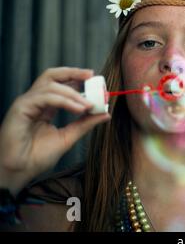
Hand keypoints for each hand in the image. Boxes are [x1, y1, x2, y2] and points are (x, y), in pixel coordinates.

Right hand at [0, 67, 110, 194]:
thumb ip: (85, 124)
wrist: (20, 170)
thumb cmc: (37, 157)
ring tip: (89, 105)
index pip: (61, 84)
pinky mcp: (21, 108)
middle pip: (52, 76)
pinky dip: (65, 101)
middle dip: (73, 72)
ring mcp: (27, 103)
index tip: (96, 81)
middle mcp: (35, 101)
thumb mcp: (68, 137)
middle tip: (91, 76)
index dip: (77, 79)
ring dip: (74, 93)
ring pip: (51, 85)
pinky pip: (46, 97)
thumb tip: (105, 114)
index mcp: (45, 106)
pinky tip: (78, 109)